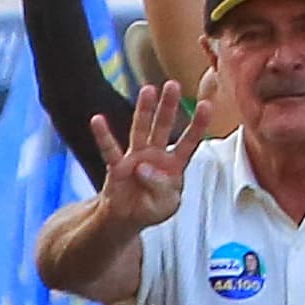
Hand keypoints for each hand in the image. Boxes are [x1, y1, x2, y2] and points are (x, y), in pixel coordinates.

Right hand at [89, 81, 202, 232]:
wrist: (128, 220)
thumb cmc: (152, 207)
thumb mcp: (168, 205)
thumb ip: (161, 188)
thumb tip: (142, 168)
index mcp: (174, 163)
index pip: (189, 141)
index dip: (198, 124)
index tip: (207, 104)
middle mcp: (156, 154)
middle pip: (163, 126)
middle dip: (169, 106)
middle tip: (173, 84)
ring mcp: (136, 158)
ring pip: (141, 130)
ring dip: (144, 110)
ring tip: (147, 90)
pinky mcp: (117, 167)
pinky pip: (109, 149)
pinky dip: (103, 135)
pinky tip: (97, 120)